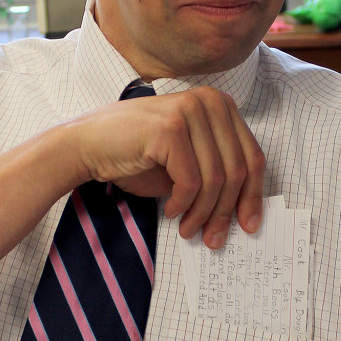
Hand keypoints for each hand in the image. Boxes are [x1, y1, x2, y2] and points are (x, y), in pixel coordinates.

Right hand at [69, 86, 264, 248]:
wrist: (87, 144)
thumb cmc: (137, 155)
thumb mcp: (188, 161)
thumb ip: (216, 173)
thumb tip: (244, 210)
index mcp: (219, 104)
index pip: (252, 156)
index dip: (253, 196)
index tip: (249, 225)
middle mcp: (209, 101)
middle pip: (238, 170)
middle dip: (226, 211)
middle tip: (214, 239)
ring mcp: (190, 111)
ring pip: (216, 179)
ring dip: (203, 213)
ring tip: (189, 230)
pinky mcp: (170, 128)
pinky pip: (191, 181)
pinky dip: (183, 204)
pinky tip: (171, 211)